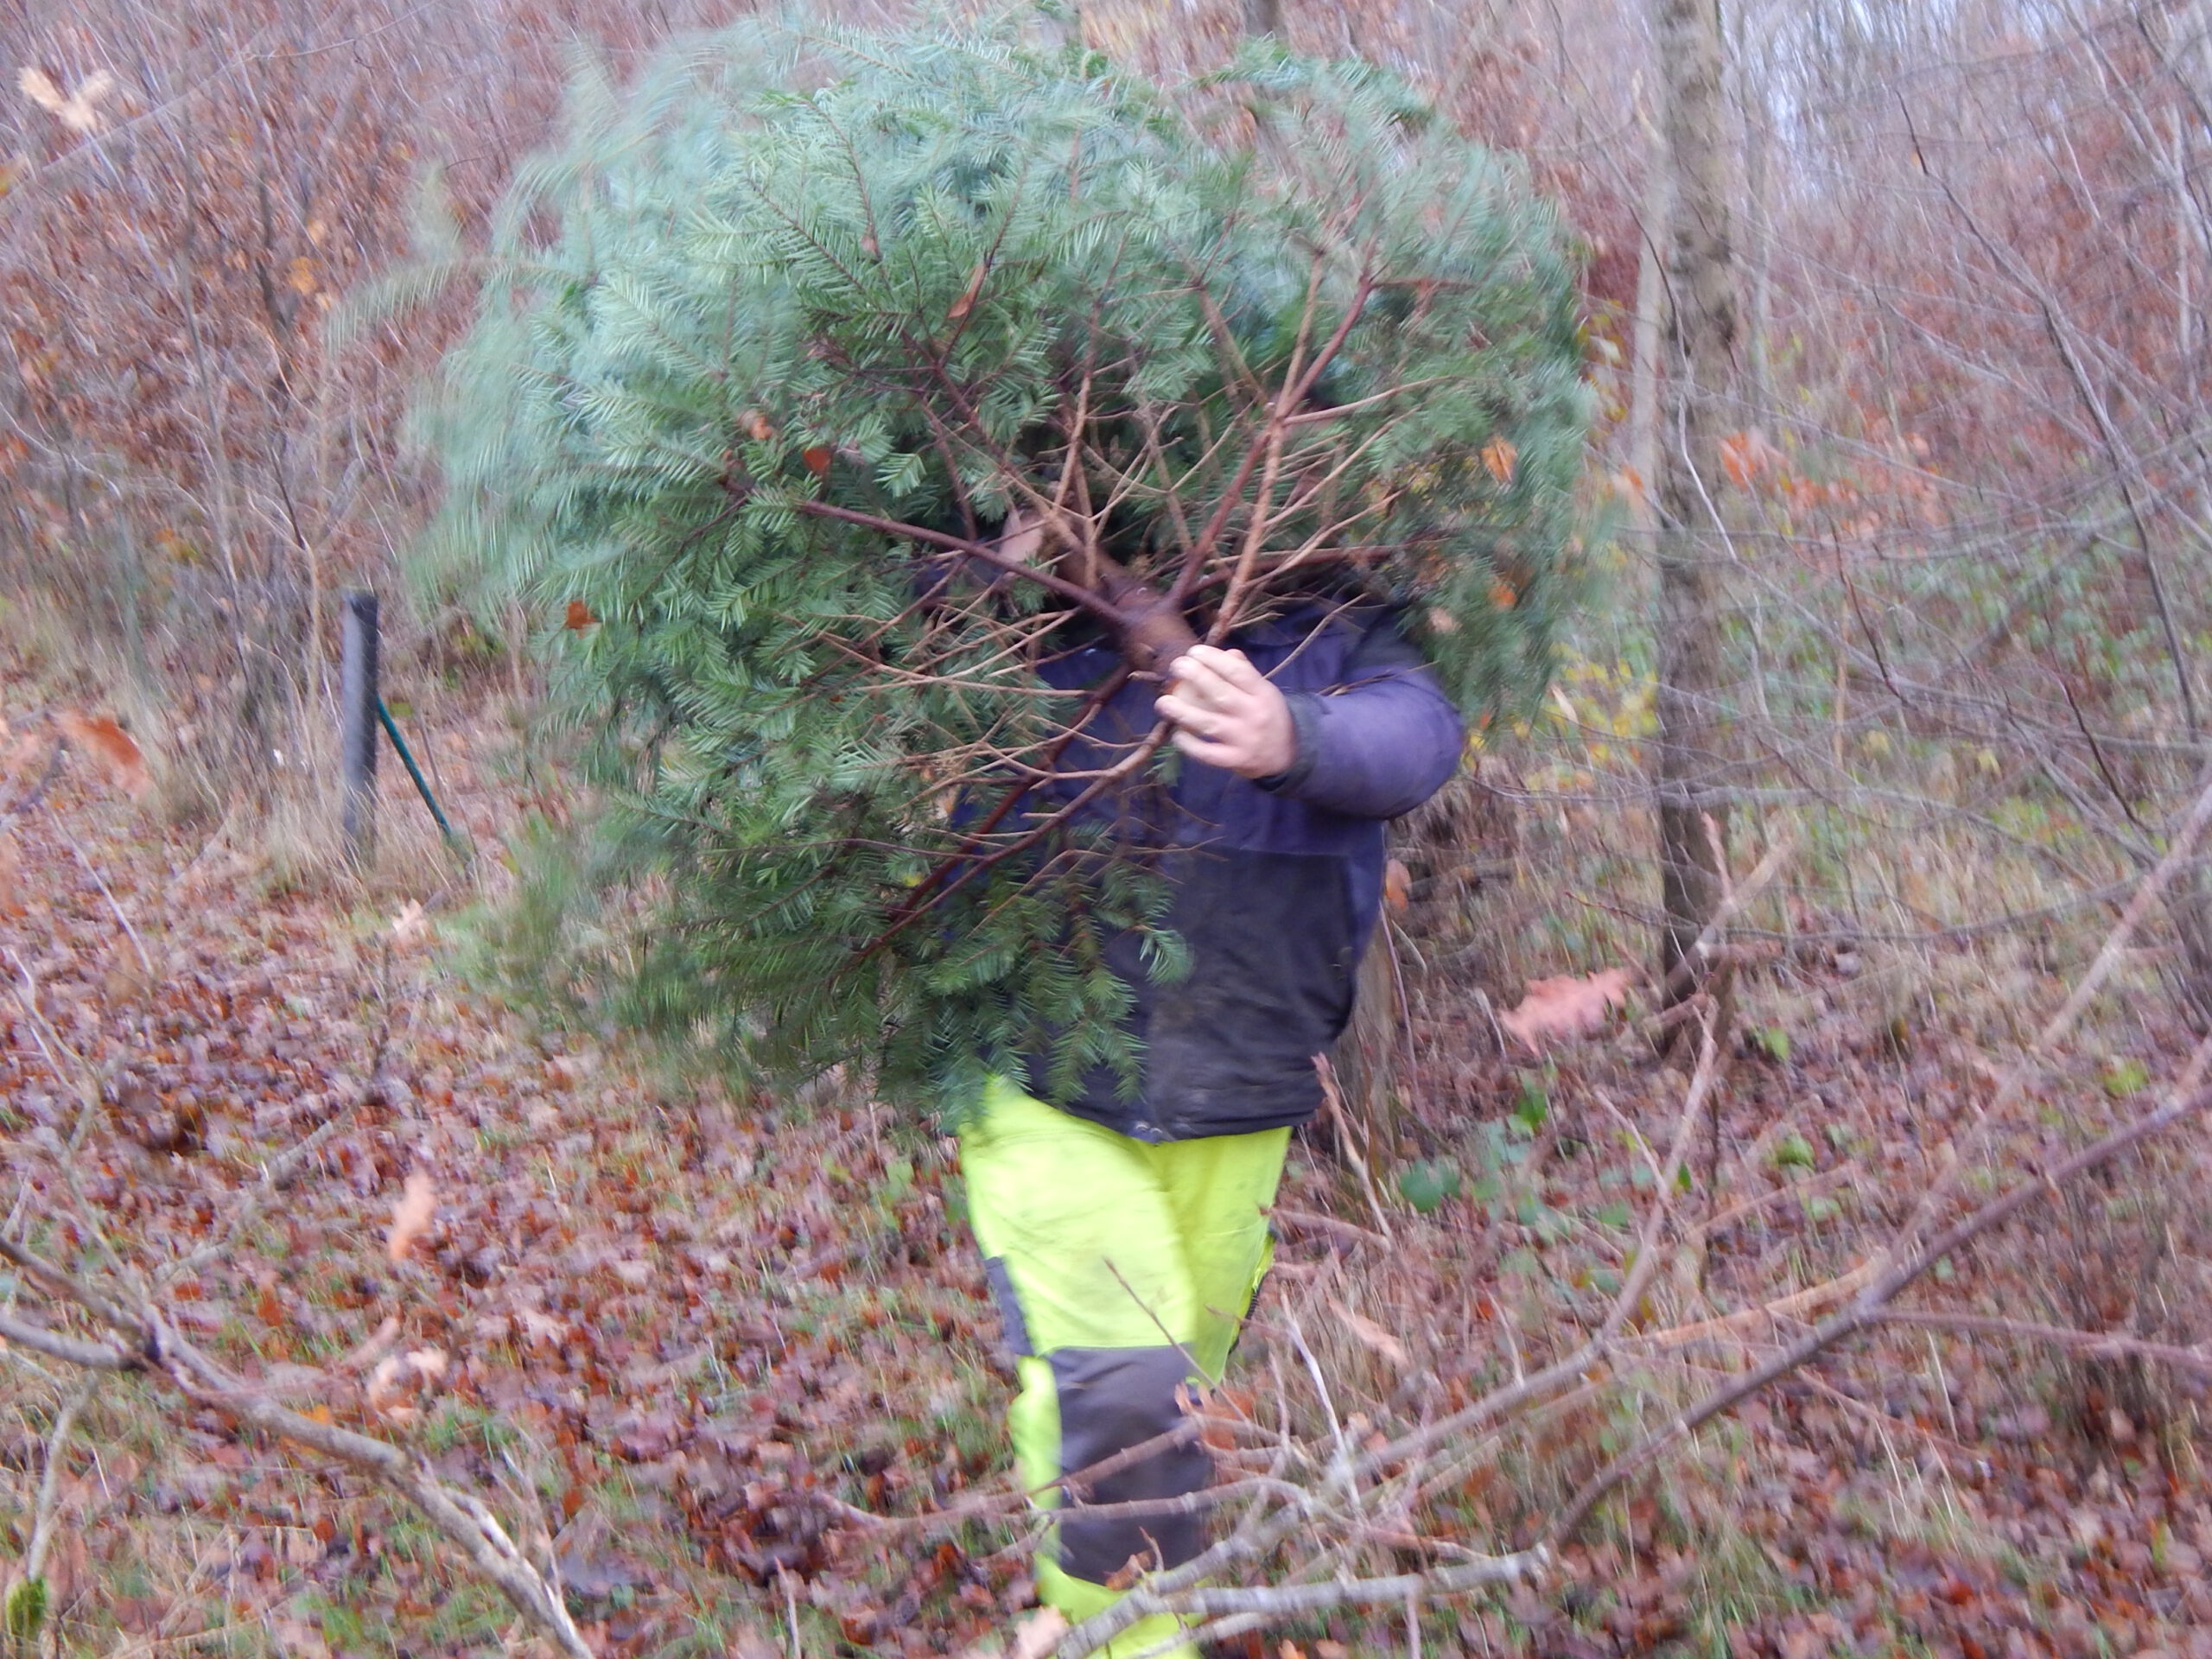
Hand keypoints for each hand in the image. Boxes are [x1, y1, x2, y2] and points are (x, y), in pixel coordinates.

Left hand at [1157, 645, 1295, 778]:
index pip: (1237, 672)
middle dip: (1195, 677)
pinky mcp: (1235, 760)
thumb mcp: (1265, 691)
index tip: (1194, 651)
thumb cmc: (1269, 715)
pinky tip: (1177, 734)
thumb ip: (1245, 672)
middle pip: (1220, 694)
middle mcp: (1253, 715)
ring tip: (1162, 702)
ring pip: (1208, 724)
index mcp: (1262, 694)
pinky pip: (1207, 754)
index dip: (1213, 659)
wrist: (1288, 755)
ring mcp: (1243, 740)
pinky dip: (1190, 745)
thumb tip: (1225, 653)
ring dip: (1182, 712)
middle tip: (1176, 666)